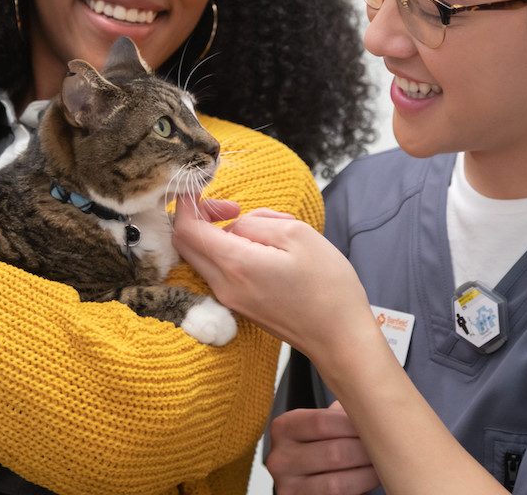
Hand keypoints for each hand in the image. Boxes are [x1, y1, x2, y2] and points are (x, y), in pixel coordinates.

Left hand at [172, 198, 367, 355]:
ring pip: (203, 256)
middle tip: (232, 207)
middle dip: (200, 217)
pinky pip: (220, 270)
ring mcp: (229, 299)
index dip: (188, 203)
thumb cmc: (328, 287)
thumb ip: (255, 222)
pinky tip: (265, 249)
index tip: (204, 188)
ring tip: (264, 229)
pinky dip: (231, 251)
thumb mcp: (297, 234)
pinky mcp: (239, 306)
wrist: (340, 339)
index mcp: (236, 265)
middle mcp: (223, 285)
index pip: (186, 229)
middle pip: (186, 244)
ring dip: (221, 234)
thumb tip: (233, 224)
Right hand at [266, 402, 379, 493]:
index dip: (354, 424)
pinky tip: (370, 480)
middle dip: (366, 450)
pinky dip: (360, 489)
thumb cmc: (325, 445)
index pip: (320, 423)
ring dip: (368, 474)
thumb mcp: (326, 423)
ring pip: (337, 483)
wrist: (313, 477)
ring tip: (383, 465)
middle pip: (333, 453)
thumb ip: (340, 411)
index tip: (377, 422)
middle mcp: (279, 458)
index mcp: (284, 428)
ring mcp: (288, 487)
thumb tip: (372, 394)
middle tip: (388, 445)